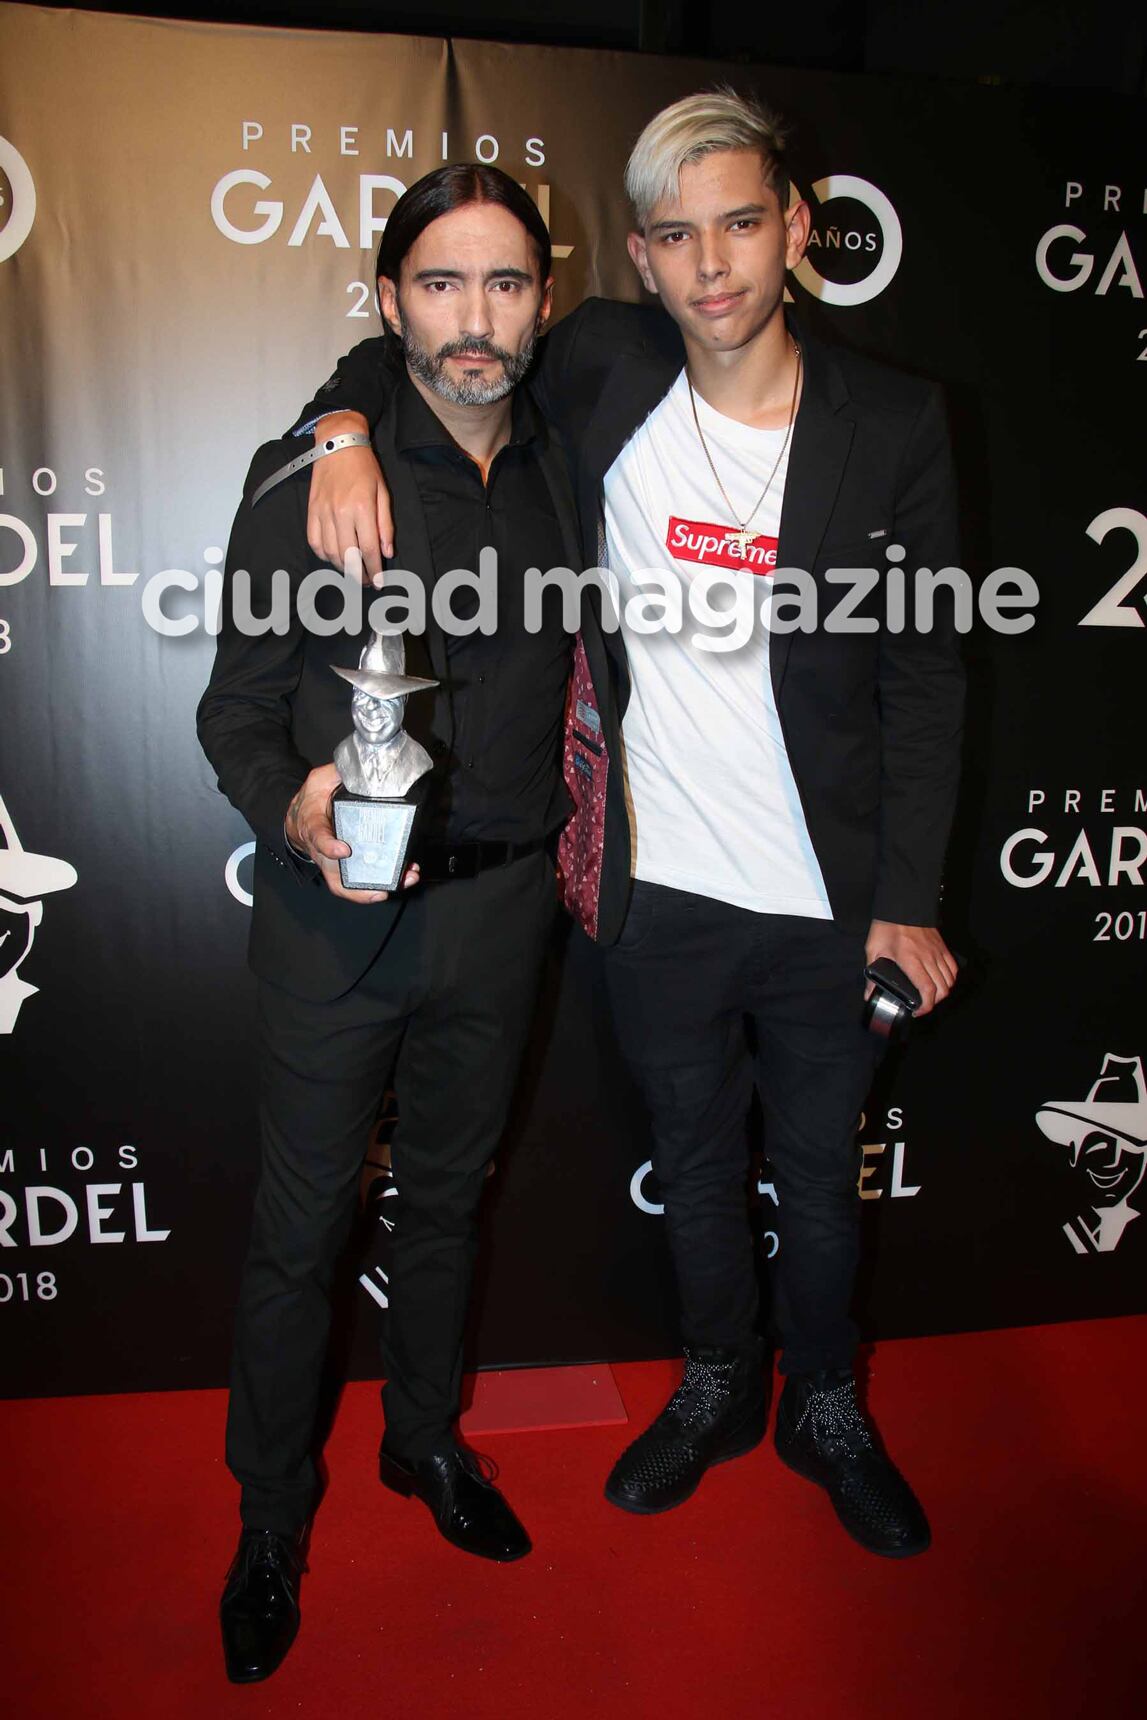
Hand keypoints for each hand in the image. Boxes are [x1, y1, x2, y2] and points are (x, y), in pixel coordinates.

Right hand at [285, 763, 419, 903]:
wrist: (299, 819)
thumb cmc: (310, 801)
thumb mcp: (319, 780)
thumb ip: (338, 773)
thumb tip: (363, 765)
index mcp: (314, 824)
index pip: (317, 835)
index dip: (328, 845)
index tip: (342, 850)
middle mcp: (322, 850)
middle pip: (337, 871)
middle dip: (363, 878)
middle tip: (393, 875)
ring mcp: (332, 863)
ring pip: (348, 884)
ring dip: (376, 887)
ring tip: (406, 878)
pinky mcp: (343, 869)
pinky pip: (355, 886)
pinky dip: (374, 891)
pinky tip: (400, 882)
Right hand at [306, 412, 393, 583]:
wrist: (337, 444)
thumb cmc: (365, 467)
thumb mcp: (383, 493)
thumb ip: (385, 525)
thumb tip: (387, 552)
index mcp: (362, 508)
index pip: (369, 549)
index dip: (375, 570)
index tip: (379, 582)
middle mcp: (340, 513)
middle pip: (348, 557)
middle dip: (359, 575)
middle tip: (367, 582)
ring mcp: (323, 513)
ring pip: (330, 553)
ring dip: (342, 568)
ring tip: (353, 571)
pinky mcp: (311, 511)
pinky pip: (314, 541)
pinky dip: (323, 555)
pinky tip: (334, 557)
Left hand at [864, 921, 957, 1017]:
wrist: (903, 904)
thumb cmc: (887, 926)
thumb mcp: (874, 950)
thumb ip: (872, 975)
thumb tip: (869, 994)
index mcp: (910, 960)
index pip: (927, 989)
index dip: (925, 1006)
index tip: (917, 1011)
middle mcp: (928, 958)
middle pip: (942, 989)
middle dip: (934, 1003)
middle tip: (921, 1006)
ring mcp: (938, 952)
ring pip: (950, 980)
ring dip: (942, 992)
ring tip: (930, 996)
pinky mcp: (943, 947)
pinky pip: (953, 968)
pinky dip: (950, 979)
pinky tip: (941, 982)